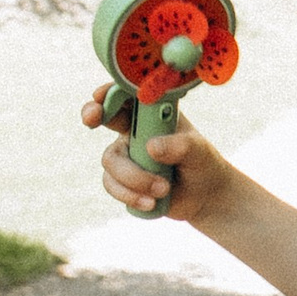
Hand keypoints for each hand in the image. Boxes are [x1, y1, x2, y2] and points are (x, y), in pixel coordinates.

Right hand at [82, 84, 228, 222]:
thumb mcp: (199, 151)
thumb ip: (180, 146)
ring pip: (110, 160)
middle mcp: (134, 131)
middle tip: (91, 119)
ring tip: (164, 189)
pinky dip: (131, 196)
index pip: (128, 96)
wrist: (205, 197)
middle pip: (103, 116)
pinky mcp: (123, 180)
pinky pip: (112, 185)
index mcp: (152, 114)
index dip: (110, 92)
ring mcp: (126, 155)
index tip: (101, 97)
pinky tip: (151, 203)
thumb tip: (152, 147)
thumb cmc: (202, 163)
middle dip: (93, 113)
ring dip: (135, 178)